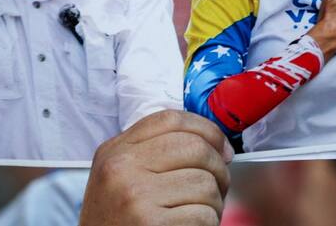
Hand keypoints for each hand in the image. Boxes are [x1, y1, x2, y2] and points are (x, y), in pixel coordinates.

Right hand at [79, 110, 232, 225]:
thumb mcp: (119, 178)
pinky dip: (208, 224)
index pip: (170, 119)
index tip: (221, 147)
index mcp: (114, 151)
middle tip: (219, 186)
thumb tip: (213, 143)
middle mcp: (121, 168)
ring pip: (205, 183)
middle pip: (195, 147)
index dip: (206, 129)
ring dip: (214, 203)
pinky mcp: (151, 224)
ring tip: (199, 213)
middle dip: (218, 168)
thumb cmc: (117, 223)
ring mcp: (135, 196)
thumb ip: (152, 153)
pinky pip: (204, 215)